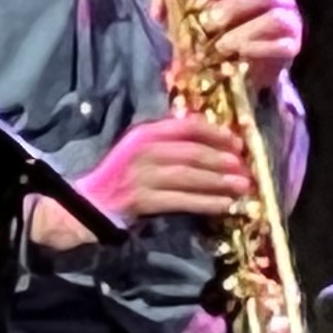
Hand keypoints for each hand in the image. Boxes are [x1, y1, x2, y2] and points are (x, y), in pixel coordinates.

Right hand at [27, 113, 247, 254]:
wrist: (88, 202)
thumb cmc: (121, 174)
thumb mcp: (141, 149)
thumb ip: (170, 143)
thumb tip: (215, 145)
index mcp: (145, 133)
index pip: (186, 126)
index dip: (215, 133)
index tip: (237, 142)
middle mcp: (143, 150)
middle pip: (191, 153)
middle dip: (222, 160)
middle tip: (245, 168)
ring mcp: (141, 176)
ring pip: (188, 177)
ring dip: (218, 182)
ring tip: (242, 187)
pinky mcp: (141, 200)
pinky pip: (180, 200)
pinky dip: (205, 202)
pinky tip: (223, 205)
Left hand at [179, 0, 307, 101]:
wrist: (244, 69)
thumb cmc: (221, 34)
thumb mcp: (193, 20)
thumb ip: (175, 7)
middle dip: (234, 5)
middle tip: (209, 22)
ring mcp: (288, 21)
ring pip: (274, 17)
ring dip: (246, 30)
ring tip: (222, 45)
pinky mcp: (292, 46)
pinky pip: (282, 44)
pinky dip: (260, 49)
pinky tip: (241, 55)